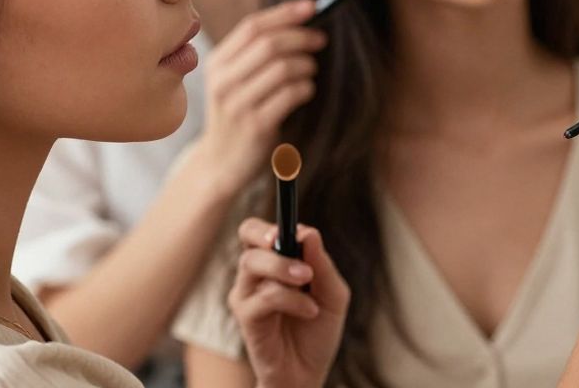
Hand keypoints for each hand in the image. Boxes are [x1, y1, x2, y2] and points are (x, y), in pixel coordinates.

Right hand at [195, 0, 324, 197]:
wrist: (220, 163)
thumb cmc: (237, 114)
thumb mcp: (234, 80)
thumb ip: (255, 53)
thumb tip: (299, 21)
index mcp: (217, 63)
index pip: (252, 26)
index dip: (285, 13)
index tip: (312, 6)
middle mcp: (222, 81)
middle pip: (269, 44)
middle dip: (302, 37)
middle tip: (320, 40)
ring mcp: (237, 104)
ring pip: (282, 68)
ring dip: (306, 65)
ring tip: (309, 71)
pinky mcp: (256, 125)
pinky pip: (290, 94)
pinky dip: (306, 88)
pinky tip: (306, 90)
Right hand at [229, 218, 349, 387]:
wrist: (309, 374)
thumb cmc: (317, 332)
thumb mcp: (333, 295)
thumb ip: (322, 265)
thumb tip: (308, 233)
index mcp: (275, 261)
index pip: (260, 229)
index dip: (269, 215)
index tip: (285, 207)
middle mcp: (256, 274)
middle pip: (248, 234)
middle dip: (267, 233)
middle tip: (286, 240)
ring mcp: (246, 294)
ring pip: (253, 262)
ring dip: (284, 268)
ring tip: (308, 282)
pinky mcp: (245, 318)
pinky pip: (263, 296)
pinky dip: (290, 299)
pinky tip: (309, 310)